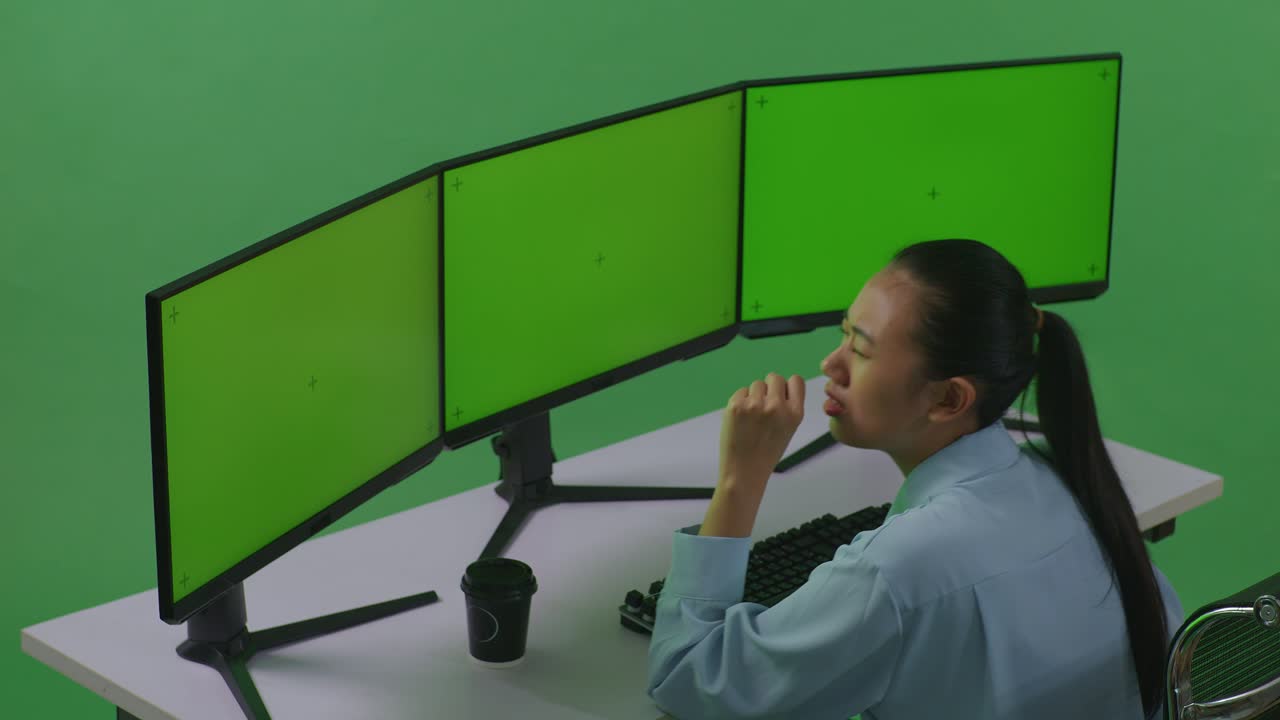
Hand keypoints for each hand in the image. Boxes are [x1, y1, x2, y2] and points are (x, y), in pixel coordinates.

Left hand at [718, 372, 806, 492]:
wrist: (744, 471)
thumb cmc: (766, 453)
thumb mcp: (789, 430)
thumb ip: (787, 407)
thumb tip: (780, 387)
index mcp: (794, 413)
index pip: (796, 380)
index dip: (787, 386)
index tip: (781, 393)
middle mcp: (777, 406)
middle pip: (774, 378)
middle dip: (769, 388)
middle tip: (763, 405)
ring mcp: (755, 405)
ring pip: (756, 384)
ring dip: (753, 396)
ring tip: (751, 418)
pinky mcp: (736, 405)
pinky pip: (740, 392)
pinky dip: (740, 402)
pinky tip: (741, 420)